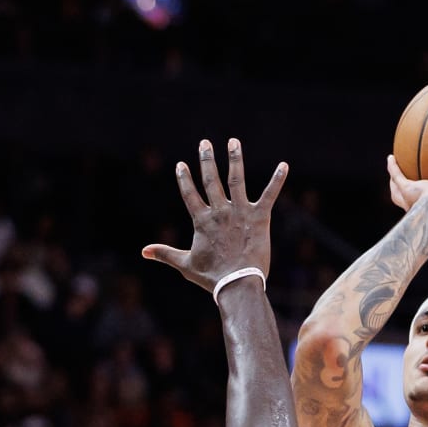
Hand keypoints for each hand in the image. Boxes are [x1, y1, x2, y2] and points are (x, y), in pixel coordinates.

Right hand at [143, 138, 288, 292]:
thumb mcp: (185, 264)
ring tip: (233, 141)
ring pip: (237, 179)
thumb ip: (165, 253)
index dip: (184, 178)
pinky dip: (277, 180)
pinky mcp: (260, 218)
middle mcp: (220, 212)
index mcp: (202, 221)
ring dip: (234, 159)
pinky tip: (284, 166)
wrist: (238, 284)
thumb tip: (143, 251)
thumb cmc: (212, 277)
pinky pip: (269, 195)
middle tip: (204, 143)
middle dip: (207, 159)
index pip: (190, 194)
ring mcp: (240, 213)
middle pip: (211, 180)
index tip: (181, 164)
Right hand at [385, 155, 427, 242]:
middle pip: (404, 199)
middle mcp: (415, 205)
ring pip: (397, 187)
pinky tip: (391, 156)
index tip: (425, 200)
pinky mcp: (406, 187)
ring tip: (395, 167)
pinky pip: (396, 174)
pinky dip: (393, 166)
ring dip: (394, 180)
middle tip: (403, 183)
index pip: (424, 210)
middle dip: (402, 192)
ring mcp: (408, 195)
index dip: (424, 206)